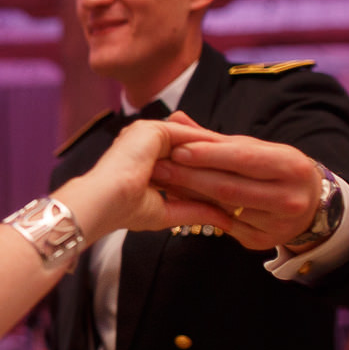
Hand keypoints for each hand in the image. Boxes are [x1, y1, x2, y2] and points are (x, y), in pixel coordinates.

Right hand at [65, 118, 234, 240]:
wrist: (104, 202)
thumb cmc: (124, 211)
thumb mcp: (166, 211)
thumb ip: (195, 211)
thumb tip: (225, 221)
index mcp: (142, 161)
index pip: (182, 164)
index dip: (206, 174)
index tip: (231, 186)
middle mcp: (144, 144)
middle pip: (188, 151)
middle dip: (215, 161)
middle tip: (244, 171)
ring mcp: (147, 134)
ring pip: (190, 142)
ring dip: (215, 151)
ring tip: (242, 160)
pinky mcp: (153, 128)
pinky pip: (187, 135)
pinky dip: (207, 144)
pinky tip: (228, 152)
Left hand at [150, 111, 320, 250]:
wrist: (310, 206)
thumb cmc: (274, 169)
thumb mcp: (254, 149)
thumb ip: (214, 138)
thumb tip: (176, 119)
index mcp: (291, 166)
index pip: (243, 159)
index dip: (209, 155)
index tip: (178, 149)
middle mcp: (288, 198)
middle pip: (230, 188)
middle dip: (190, 177)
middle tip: (159, 167)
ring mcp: (277, 224)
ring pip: (223, 209)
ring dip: (189, 195)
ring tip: (163, 182)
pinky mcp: (262, 241)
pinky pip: (224, 226)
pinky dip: (198, 212)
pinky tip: (178, 202)